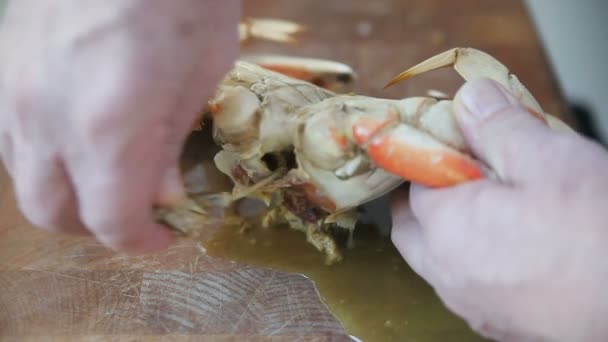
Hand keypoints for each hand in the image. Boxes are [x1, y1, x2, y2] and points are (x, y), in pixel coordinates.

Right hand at [0, 0, 239, 252]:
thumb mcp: (200, 75)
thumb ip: (170, 143)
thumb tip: (157, 191)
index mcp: (107, 128)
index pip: (111, 220)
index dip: (141, 240)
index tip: (167, 234)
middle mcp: (46, 118)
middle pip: (52, 213)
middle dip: (97, 228)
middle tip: (137, 214)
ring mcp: (14, 91)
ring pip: (24, 179)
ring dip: (67, 196)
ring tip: (108, 182)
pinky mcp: (4, 67)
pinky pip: (12, 138)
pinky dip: (45, 159)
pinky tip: (77, 142)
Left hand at [391, 78, 607, 340]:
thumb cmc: (597, 238)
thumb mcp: (549, 160)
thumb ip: (499, 126)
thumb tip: (470, 99)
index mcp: (445, 226)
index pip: (413, 178)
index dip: (431, 154)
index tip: (455, 142)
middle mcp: (445, 271)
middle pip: (412, 225)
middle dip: (427, 196)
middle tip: (463, 175)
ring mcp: (469, 302)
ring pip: (435, 259)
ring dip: (447, 232)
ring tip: (491, 209)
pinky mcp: (496, 323)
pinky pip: (465, 285)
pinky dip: (472, 262)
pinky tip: (509, 248)